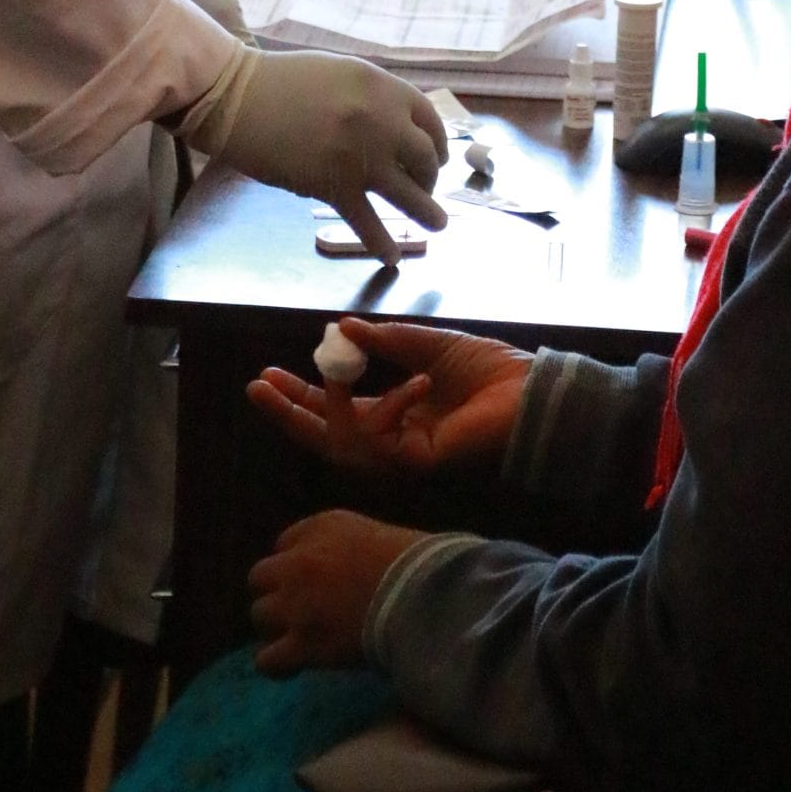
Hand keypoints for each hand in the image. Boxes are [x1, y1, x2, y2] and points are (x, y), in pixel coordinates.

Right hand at [202, 52, 448, 258]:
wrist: (237, 97)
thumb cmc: (282, 81)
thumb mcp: (342, 73)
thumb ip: (373, 96)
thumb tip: (394, 122)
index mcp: (385, 89)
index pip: (429, 121)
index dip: (437, 143)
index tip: (436, 158)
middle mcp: (383, 122)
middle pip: (425, 159)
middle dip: (429, 178)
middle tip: (426, 188)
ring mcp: (361, 158)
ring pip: (409, 194)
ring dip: (427, 213)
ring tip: (439, 225)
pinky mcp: (334, 188)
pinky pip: (367, 222)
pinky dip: (381, 243)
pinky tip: (392, 257)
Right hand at [248, 320, 533, 476]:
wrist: (533, 393)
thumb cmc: (492, 372)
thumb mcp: (430, 345)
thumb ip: (386, 340)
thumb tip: (342, 328)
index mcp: (397, 412)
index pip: (339, 410)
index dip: (305, 394)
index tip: (272, 373)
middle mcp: (393, 439)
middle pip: (327, 436)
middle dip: (289, 413)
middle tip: (257, 387)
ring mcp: (403, 456)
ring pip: (342, 444)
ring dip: (324, 408)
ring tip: (323, 375)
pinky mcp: (418, 463)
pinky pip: (382, 439)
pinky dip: (391, 407)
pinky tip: (415, 383)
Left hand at [248, 510, 424, 673]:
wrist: (420, 594)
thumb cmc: (417, 561)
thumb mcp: (378, 535)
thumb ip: (350, 547)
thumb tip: (350, 572)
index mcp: (321, 527)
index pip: (286, 542)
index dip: (296, 562)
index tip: (313, 578)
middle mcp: (299, 561)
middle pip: (260, 576)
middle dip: (275, 592)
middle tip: (297, 608)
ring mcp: (296, 603)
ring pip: (259, 615)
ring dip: (275, 625)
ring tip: (296, 636)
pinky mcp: (301, 643)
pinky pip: (266, 660)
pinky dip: (276, 664)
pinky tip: (292, 667)